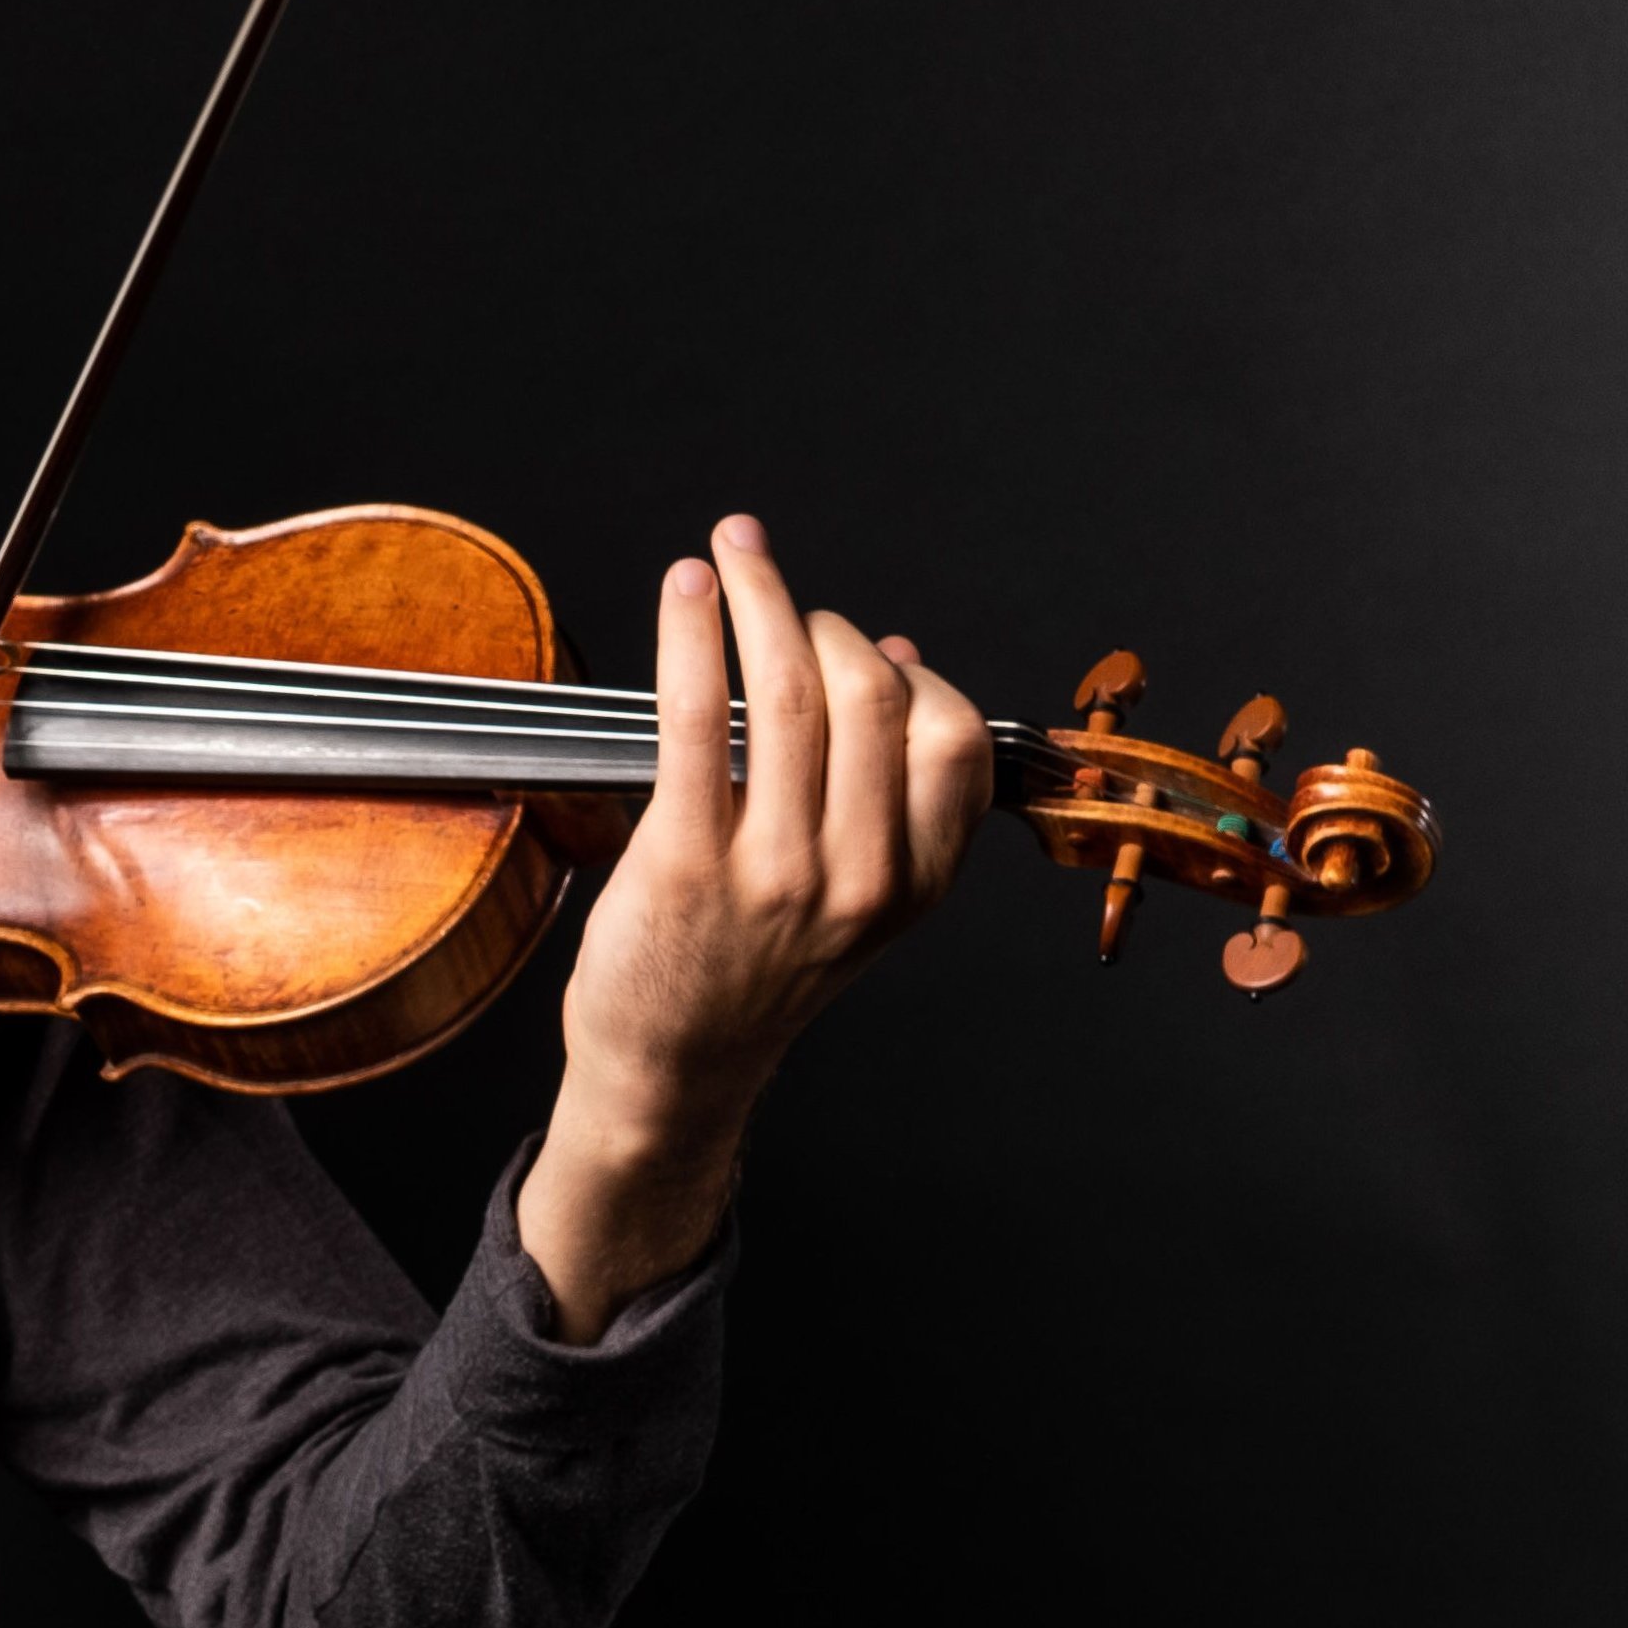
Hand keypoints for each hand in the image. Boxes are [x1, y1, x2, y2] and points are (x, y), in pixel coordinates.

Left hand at [524, 514, 992, 1336]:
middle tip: (779, 597)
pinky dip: (693, 633)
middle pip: (872, 698)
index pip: (955, 741)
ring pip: (788, 694)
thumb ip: (887, 792)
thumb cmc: (756, 969)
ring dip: (761, 597)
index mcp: (914, 884)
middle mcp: (857, 880)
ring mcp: (773, 876)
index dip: (912, 674)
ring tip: (733, 556)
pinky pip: (696, 717)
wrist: (672, 1071)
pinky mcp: (685, 866)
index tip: (866, 650)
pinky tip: (687, 588)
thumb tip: (898, 656)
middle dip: (825, 622)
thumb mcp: (859, 899)